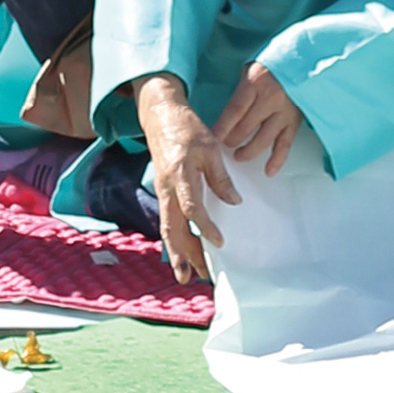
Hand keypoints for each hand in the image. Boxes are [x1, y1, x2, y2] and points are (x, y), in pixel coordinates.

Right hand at [137, 75, 236, 284]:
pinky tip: (185, 252)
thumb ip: (220, 177)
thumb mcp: (209, 147)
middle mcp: (166, 188)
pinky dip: (176, 240)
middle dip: (182, 254)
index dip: (204, 226)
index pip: (191, 207)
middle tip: (194, 277)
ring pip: (168, 229)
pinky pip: (168, 221)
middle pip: (172, 228)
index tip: (219, 242)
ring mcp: (162, 192)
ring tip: (189, 274)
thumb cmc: (186, 128)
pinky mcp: (164, 193)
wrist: (160, 115)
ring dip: (178, 253)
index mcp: (179, 174)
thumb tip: (234, 202)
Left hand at [211, 61, 302, 177]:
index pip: (234, 110)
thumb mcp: (251, 70)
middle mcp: (271, 99)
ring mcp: (284, 112)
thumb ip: (240, 91)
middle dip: (231, 140)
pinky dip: (277, 159)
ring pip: (263, 140)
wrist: (305, 61)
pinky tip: (268, 170)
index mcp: (256, 83)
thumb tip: (224, 115)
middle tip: (223, 145)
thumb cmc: (274, 64)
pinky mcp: (295, 122)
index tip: (212, 138)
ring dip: (248, 151)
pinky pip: (285, 144)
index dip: (221, 127)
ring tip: (238, 156)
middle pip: (246, 127)